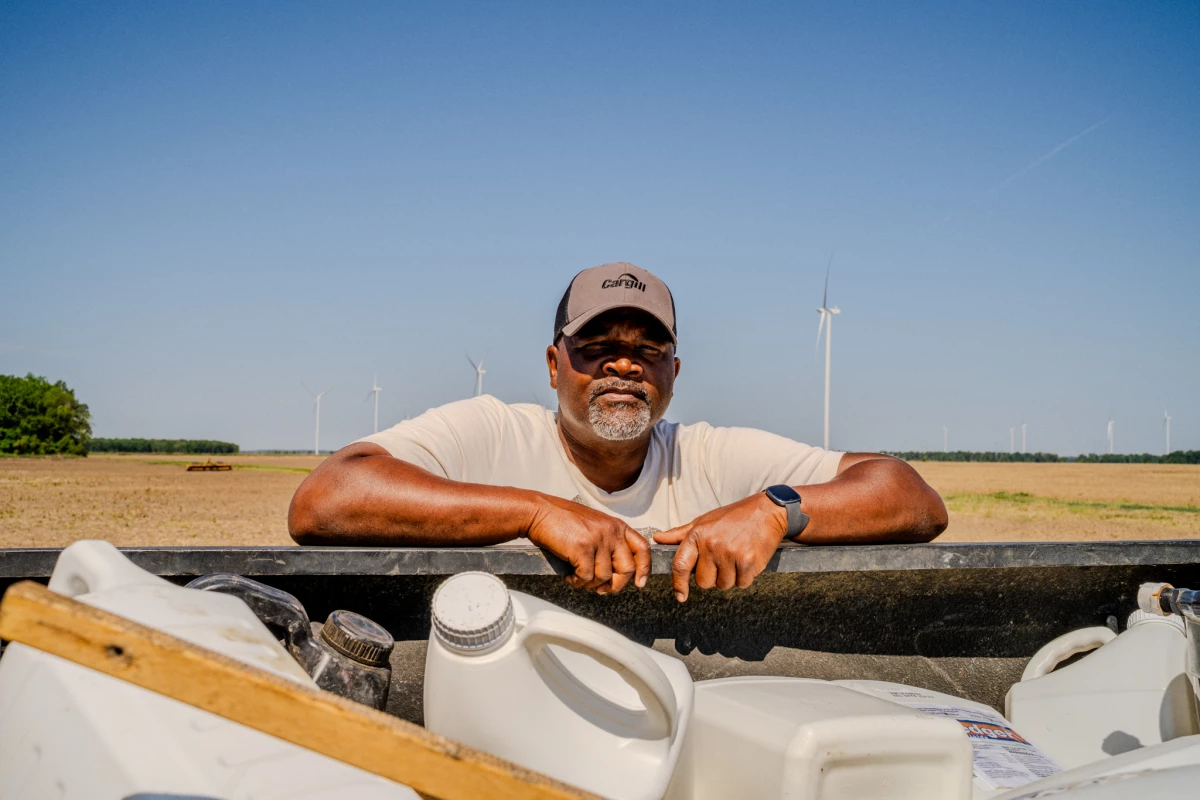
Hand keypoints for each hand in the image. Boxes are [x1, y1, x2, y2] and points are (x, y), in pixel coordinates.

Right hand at [525, 494, 650, 593]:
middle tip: (602, 590)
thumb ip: (607, 543)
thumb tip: (613, 572)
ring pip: (604, 577)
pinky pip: (586, 577)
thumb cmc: (562, 521)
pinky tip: (568, 576)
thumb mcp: (593, 526)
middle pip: (627, 569)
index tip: (639, 583)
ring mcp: (598, 540)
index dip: (644, 568)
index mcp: (616, 526)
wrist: (539, 512)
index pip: (642, 548)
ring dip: (589, 584)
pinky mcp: (583, 548)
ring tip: (576, 578)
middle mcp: (611, 532)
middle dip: (616, 585)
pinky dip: (576, 582)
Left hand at [654, 493, 787, 601]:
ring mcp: (729, 554)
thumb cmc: (734, 517)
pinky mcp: (748, 562)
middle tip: (723, 560)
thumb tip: (657, 538)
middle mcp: (711, 545)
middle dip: (713, 577)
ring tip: (737, 557)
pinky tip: (748, 560)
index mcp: (697, 535)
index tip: (680, 596)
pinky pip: (741, 584)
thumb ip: (680, 533)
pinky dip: (745, 577)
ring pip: (723, 585)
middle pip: (703, 582)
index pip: (680, 565)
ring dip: (731, 577)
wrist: (767, 511)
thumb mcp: (704, 521)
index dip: (679, 584)